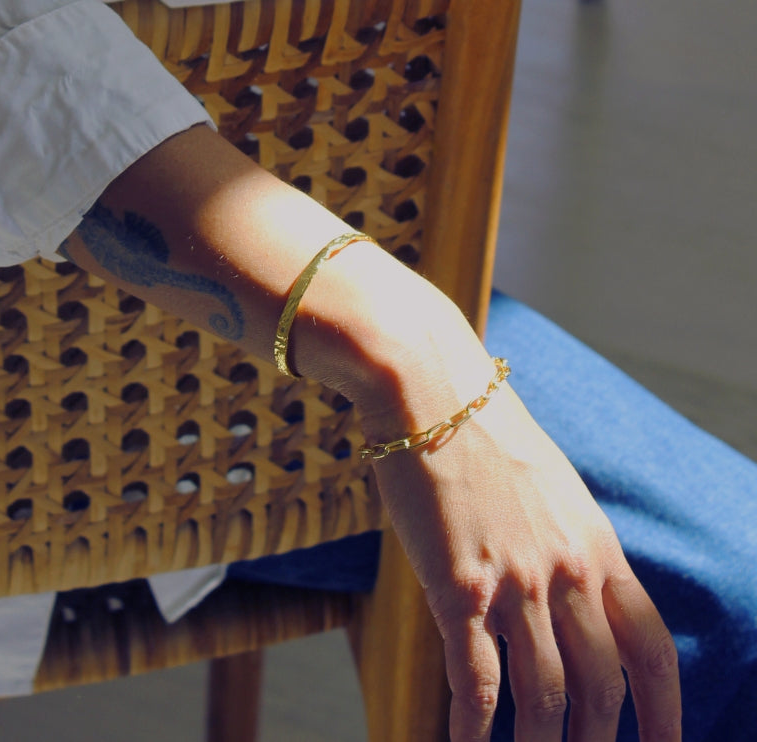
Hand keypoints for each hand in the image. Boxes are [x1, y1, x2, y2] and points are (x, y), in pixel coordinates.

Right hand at [358, 364, 681, 741]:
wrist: (427, 386)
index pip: (650, 648)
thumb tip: (567, 594)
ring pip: (545, 696)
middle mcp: (567, 569)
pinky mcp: (459, 586)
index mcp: (596, 544)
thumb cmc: (480, 430)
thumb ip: (566, 543)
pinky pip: (476, 680)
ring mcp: (516, 581)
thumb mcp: (549, 486)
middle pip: (602, 687)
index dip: (666, 713)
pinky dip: (474, 728)